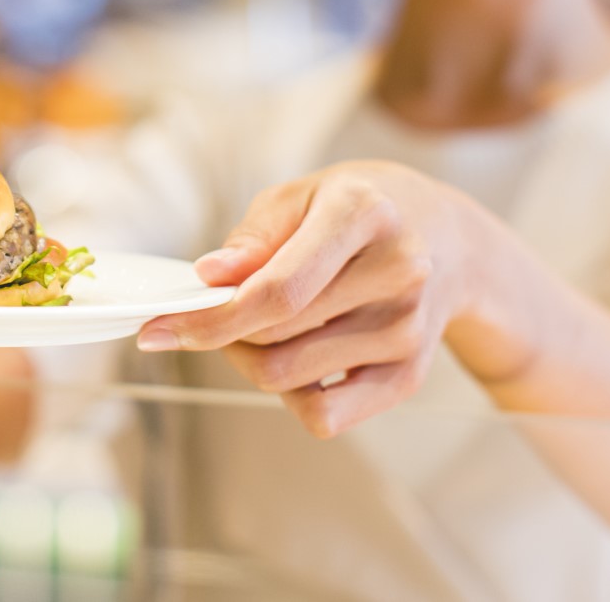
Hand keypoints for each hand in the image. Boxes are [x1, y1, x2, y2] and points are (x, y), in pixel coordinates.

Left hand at [136, 161, 515, 437]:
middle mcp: (397, 272)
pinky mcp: (409, 375)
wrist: (451, 241)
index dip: (209, 319)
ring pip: (291, 379)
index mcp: (363, 213)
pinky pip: (325, 415)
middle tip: (207, 316)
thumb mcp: (303, 195)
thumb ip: (253, 237)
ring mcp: (407, 330)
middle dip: (221, 335)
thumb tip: (209, 278)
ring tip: (258, 328)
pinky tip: (295, 358)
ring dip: (252, 360)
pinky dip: (291, 395)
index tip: (158, 329)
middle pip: (276, 338)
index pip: (276, 290)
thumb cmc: (361, 211)